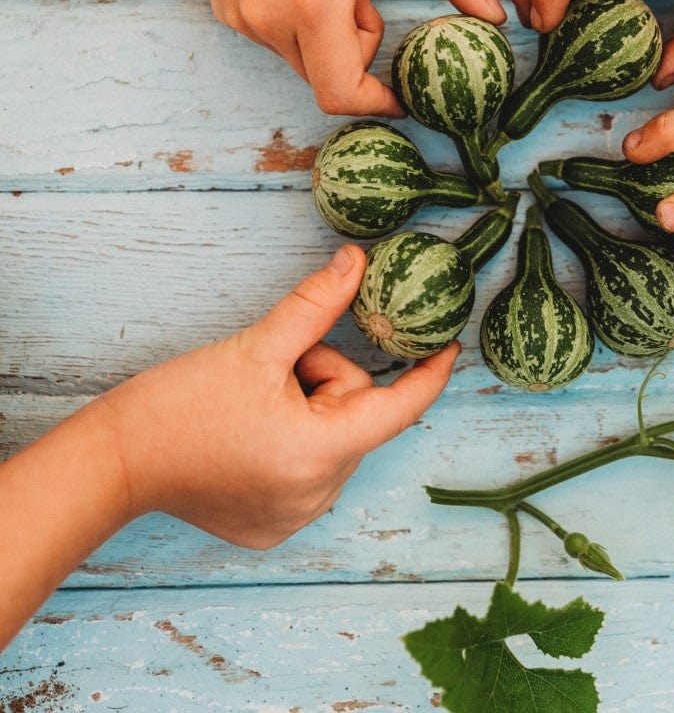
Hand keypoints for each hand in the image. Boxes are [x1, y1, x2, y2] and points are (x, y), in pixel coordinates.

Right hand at [97, 244, 457, 549]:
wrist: (112, 464)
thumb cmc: (177, 405)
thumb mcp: (256, 347)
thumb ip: (316, 304)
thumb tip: (357, 261)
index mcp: (319, 455)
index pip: (400, 408)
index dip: (429, 372)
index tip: (449, 345)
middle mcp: (317, 496)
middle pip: (355, 413)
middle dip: (324, 378)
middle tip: (273, 370)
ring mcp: (295, 517)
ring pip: (334, 436)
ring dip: (309, 407)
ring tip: (253, 403)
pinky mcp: (273, 525)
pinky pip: (312, 466)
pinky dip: (295, 439)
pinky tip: (248, 433)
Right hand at [203, 0, 504, 115]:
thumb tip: (495, 16)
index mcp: (314, 3)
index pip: (342, 93)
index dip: (377, 103)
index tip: (401, 96)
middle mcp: (270, 19)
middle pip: (329, 78)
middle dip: (358, 51)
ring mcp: (243, 18)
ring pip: (306, 61)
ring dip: (332, 35)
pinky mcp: (228, 11)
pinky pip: (280, 39)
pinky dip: (302, 22)